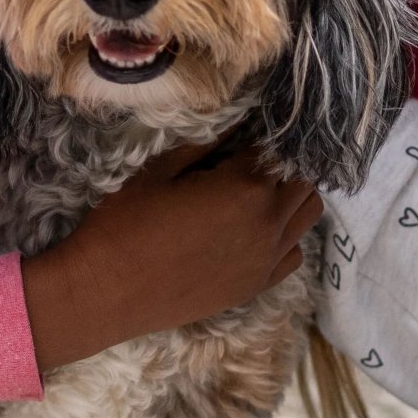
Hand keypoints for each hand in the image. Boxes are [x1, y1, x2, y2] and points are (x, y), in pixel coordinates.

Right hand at [21, 140, 321, 371]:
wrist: (109, 291)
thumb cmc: (126, 223)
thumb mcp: (159, 170)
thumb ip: (205, 146)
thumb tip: (234, 126)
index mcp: (246, 187)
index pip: (275, 147)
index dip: (257, 136)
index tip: (238, 135)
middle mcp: (269, 223)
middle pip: (302, 180)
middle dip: (280, 164)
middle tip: (243, 161)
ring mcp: (268, 259)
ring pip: (307, 215)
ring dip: (288, 197)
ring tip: (250, 193)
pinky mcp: (258, 286)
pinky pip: (293, 253)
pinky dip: (284, 235)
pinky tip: (250, 230)